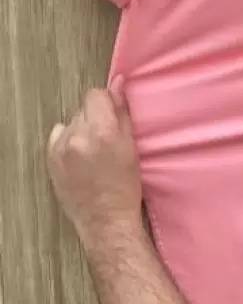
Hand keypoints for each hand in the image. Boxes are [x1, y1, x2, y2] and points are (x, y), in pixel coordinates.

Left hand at [46, 74, 142, 245]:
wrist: (105, 219)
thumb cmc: (125, 186)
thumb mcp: (132, 146)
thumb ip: (122, 112)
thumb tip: (118, 83)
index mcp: (103, 131)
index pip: (96, 95)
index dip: (106, 103)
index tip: (112, 115)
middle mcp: (78, 136)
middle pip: (84, 108)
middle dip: (95, 117)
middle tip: (106, 138)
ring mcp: (61, 148)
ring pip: (71, 122)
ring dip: (82, 129)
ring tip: (93, 151)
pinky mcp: (50, 159)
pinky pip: (58, 136)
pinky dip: (68, 141)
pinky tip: (79, 157)